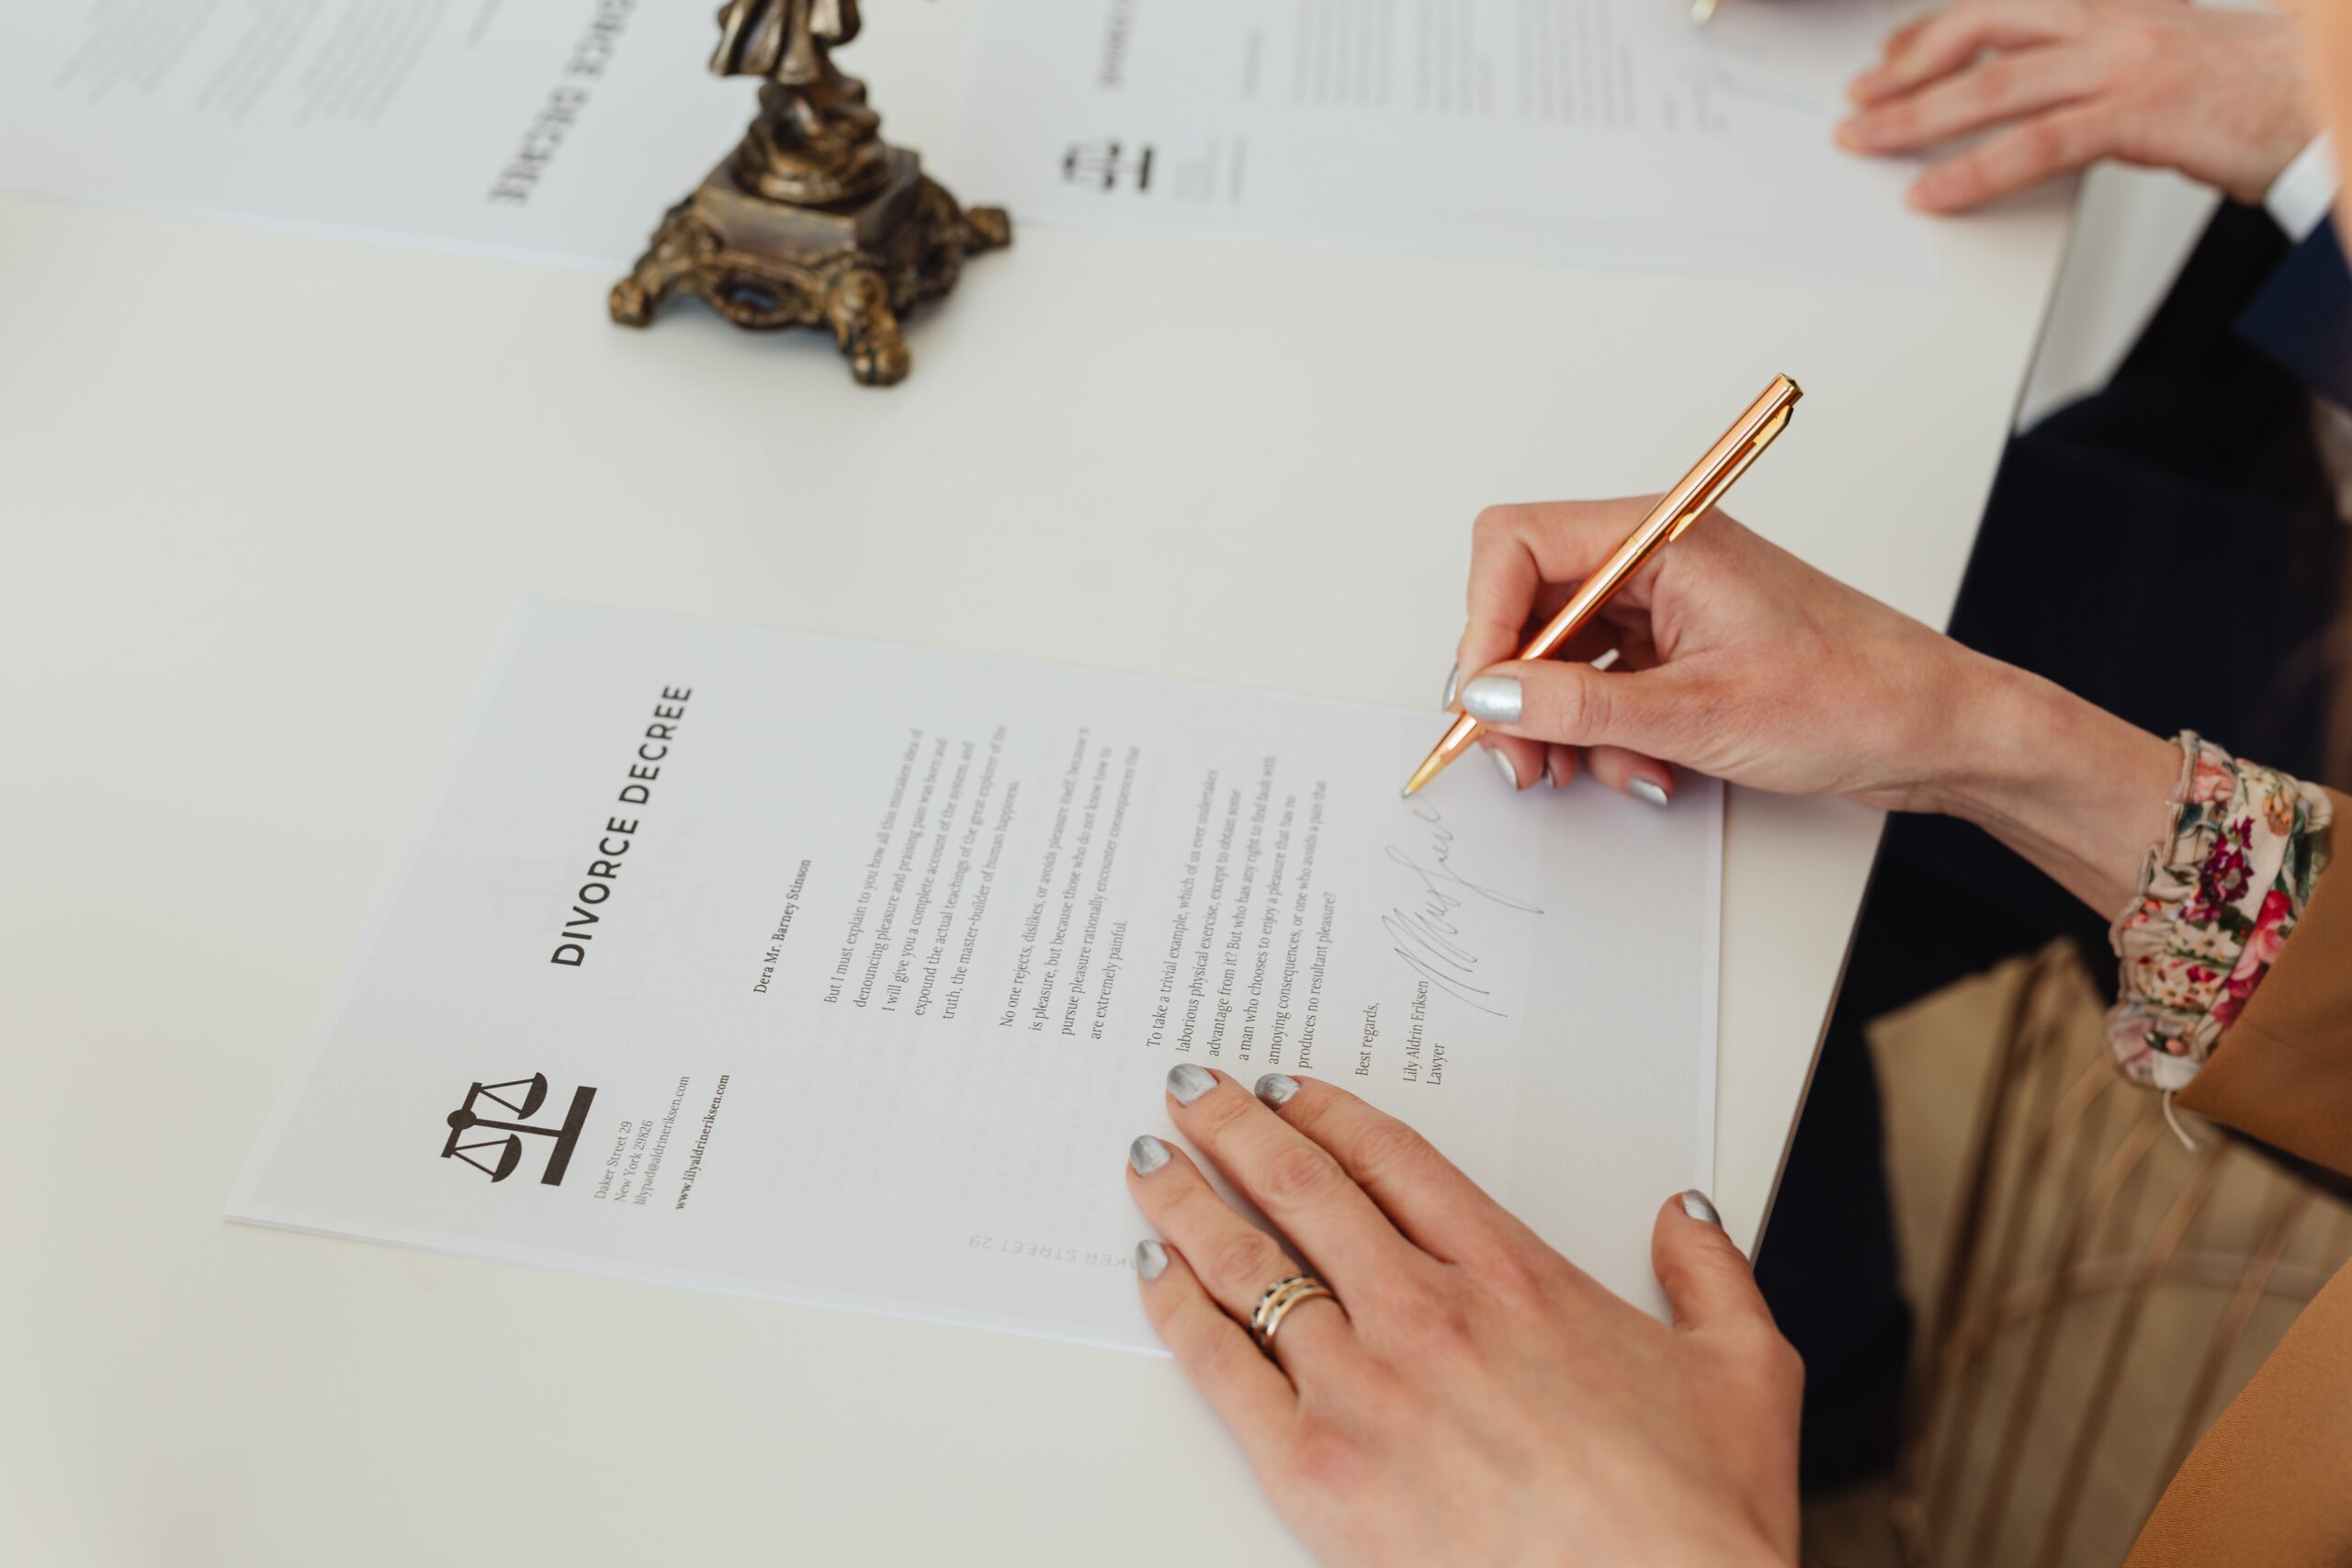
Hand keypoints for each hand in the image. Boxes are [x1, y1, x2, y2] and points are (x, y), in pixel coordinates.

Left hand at [1129, 1065, 1800, 1567]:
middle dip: (1238, 1128)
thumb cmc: (1695, 1515)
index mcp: (1515, 1276)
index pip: (1395, 1161)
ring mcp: (1365, 1387)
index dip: (1330, 1113)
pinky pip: (1219, 1365)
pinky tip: (1153, 1272)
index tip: (1290, 1091)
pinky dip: (1177, 1308)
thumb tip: (1689, 1217)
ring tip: (1151, 1162)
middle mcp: (1428, 1313)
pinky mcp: (1317, 1469)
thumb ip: (1711, 1274)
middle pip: (1306, 1189)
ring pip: (1250, 1262)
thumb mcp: (1743, 1369)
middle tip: (1195, 1093)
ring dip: (1189, 1200)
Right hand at [1448, 499, 2179, 913]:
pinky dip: (1605, 734)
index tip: (1484, 697)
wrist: (1939, 731)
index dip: (1484, 622)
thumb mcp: (1699, 712)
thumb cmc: (1856, 694)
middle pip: (1527, 604)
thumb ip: (1579, 706)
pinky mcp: (1678, 650)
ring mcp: (1666, 606)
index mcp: (1661, 537)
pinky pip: (1602, 686)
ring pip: (1559, 655)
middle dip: (1516, 688)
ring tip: (1595, 770)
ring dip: (1562, 723)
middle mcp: (1656, 560)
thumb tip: (1490, 698)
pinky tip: (1645, 767)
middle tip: (1520, 756)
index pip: (1517, 545)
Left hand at [1835, 0, 2315, 211]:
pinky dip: (1972, 170)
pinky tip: (1931, 191)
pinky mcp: (2139, 115)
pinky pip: (2036, 144)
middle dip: (1909, 66)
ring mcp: (2126, 65)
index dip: (1937, 28)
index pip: (2005, 5)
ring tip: (1865, 140)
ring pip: (1996, 86)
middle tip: (1858, 98)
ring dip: (1917, 117)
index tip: (1890, 53)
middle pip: (1986, 31)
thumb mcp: (2163, 66)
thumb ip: (2096, 78)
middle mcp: (2115, 22)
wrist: (2329, 102)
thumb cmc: (2251, 96)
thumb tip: (2032, 107)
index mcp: (2117, 5)